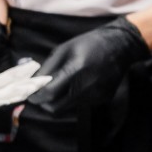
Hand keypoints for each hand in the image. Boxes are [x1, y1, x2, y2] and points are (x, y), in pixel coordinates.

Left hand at [28, 16, 150, 117]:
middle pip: (55, 108)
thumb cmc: (90, 43)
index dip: (35, 96)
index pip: (48, 93)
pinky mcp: (102, 99)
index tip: (30, 94)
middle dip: (44, 103)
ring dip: (59, 101)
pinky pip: (80, 104)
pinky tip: (81, 84)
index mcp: (75, 70)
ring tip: (63, 86)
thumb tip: (32, 82)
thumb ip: (48, 67)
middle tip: (42, 94)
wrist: (121, 46)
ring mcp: (95, 95)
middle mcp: (86, 86)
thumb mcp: (65, 48)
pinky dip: (74, 98)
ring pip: (66, 108)